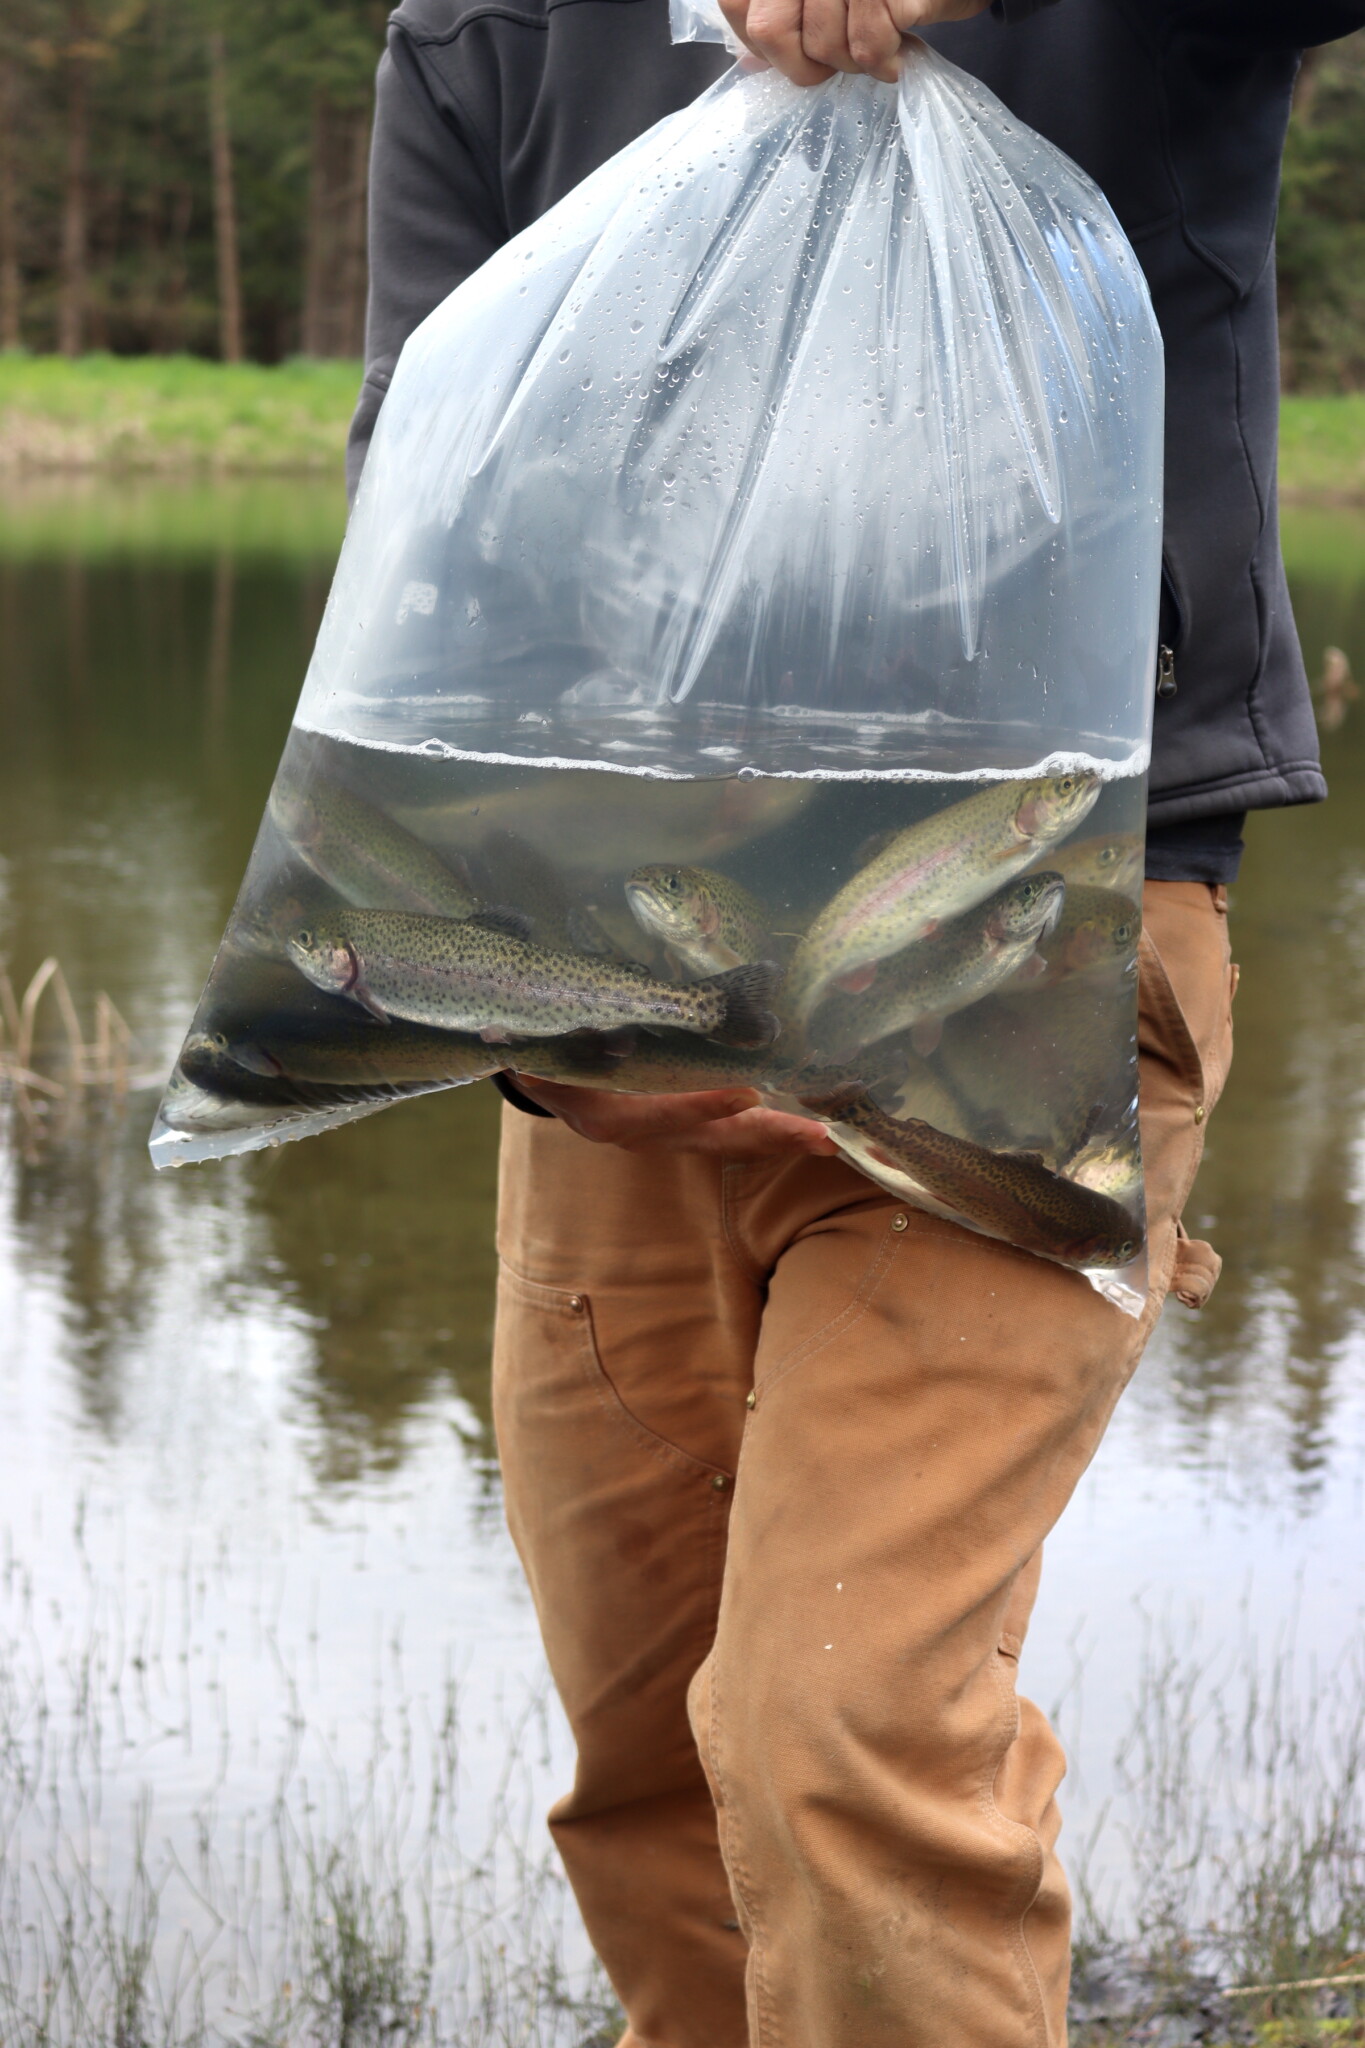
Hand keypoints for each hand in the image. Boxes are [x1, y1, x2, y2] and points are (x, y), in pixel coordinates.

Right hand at [509, 1076, 840, 1158]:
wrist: (532, 1070)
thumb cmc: (537, 1050)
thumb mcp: (532, 1056)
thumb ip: (537, 1060)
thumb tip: (528, 1057)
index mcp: (607, 1114)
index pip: (660, 1113)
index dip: (700, 1105)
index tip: (745, 1095)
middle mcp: (640, 1132)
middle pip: (712, 1140)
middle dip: (768, 1138)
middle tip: (821, 1138)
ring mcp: (661, 1133)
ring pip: (727, 1140)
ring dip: (777, 1138)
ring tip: (829, 1138)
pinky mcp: (676, 1125)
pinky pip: (725, 1131)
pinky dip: (763, 1127)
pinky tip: (802, 1123)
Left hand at [720, 0, 990, 84]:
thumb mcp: (826, 0)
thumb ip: (784, 18)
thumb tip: (751, 61)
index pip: (739, 6)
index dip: (764, 44)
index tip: (798, 52)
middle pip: (769, 29)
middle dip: (803, 65)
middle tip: (836, 63)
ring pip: (822, 43)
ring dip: (853, 61)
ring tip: (876, 46)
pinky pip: (868, 46)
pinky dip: (884, 59)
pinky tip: (898, 50)